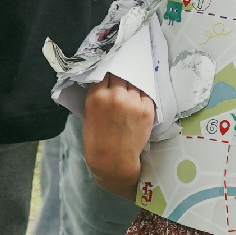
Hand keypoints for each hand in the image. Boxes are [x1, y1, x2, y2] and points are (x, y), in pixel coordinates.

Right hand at [83, 73, 155, 197]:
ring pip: (135, 83)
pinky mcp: (147, 109)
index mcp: (97, 96)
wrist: (113, 162)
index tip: (111, 72)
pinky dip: (142, 96)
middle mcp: (116, 96)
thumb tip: (105, 79)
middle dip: (120, 77)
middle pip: (121, 75)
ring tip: (130, 92)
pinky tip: (138, 102)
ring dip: (132, 86)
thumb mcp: (89, 114)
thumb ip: (97, 95)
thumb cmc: (97, 141)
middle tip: (122, 80)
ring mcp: (133, 102)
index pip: (105, 72)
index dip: (108, 72)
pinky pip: (146, 94)